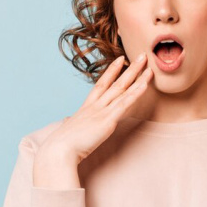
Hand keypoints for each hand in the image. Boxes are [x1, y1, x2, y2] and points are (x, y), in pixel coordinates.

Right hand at [33, 54, 153, 187]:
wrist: (58, 151)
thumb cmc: (61, 146)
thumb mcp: (69, 132)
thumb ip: (73, 125)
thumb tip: (69, 123)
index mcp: (86, 108)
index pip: (101, 85)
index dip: (111, 72)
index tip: (120, 60)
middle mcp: (94, 106)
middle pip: (116, 83)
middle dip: (130, 68)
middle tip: (141, 56)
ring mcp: (101, 112)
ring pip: (122, 89)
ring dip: (137, 76)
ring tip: (148, 64)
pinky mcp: (107, 120)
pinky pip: (124, 104)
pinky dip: (135, 93)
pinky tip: (145, 84)